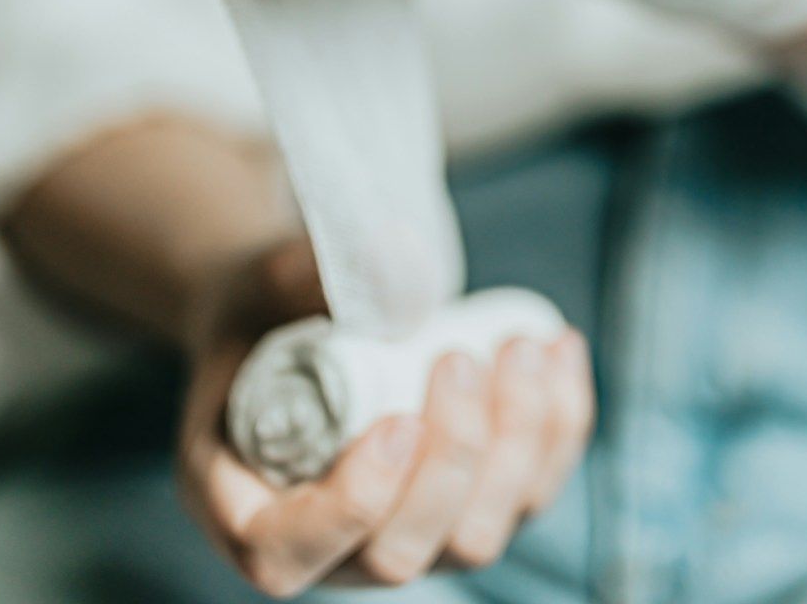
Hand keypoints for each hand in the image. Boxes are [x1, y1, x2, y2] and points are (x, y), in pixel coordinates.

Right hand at [179, 242, 595, 596]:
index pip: (287, 554)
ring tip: (520, 347)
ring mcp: (406, 537)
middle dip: (451, 459)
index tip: (397, 422)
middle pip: (400, 554)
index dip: (353, 505)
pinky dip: (557, 429)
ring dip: (515, 447)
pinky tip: (559, 350)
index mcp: (246, 508)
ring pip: (476, 538)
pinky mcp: (469, 510)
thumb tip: (399, 251)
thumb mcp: (270, 282)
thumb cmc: (267, 309)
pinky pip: (527, 497)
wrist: (301, 315)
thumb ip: (314, 275)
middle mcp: (328, 547)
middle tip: (459, 361)